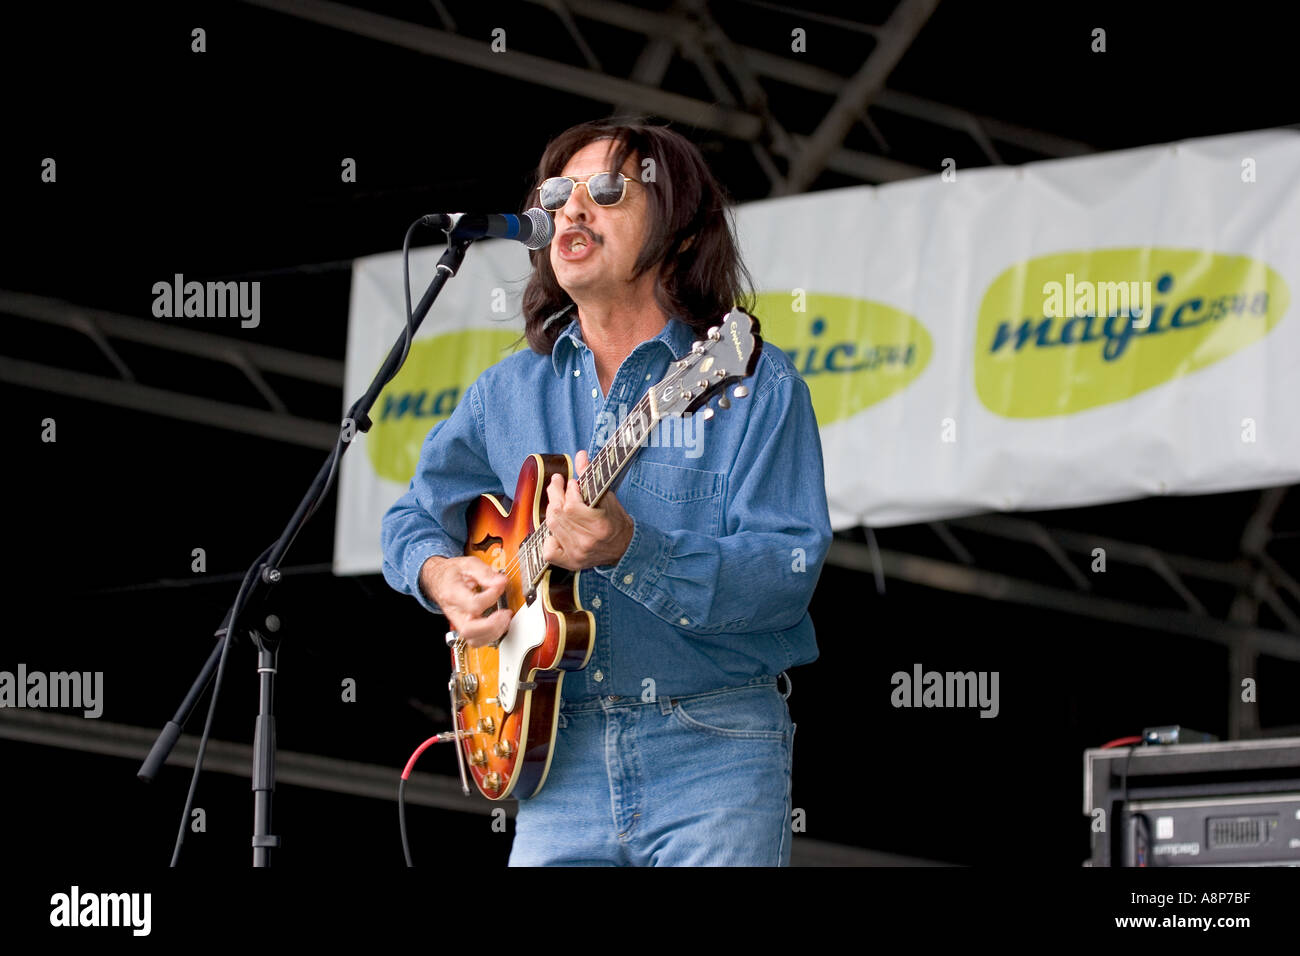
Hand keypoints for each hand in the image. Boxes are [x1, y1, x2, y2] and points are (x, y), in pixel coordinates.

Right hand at [419, 555, 512, 647]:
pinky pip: (477, 640)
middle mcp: (454, 612)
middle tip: (506, 613)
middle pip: (469, 630)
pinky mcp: (465, 627)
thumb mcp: (468, 564)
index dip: (491, 596)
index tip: (500, 585)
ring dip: (493, 633)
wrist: (438, 580)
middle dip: (492, 625)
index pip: (473, 604)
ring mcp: (458, 622)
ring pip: (474, 640)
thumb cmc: (452, 573)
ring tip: (505, 618)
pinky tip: (500, 623)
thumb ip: (485, 572)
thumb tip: (501, 581)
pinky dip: (491, 635)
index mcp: (452, 594)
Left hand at [542, 449, 634, 570]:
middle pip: (558, 515)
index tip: (573, 483)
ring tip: (556, 498)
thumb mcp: (608, 497)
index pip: (572, 506)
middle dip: (555, 494)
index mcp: (599, 526)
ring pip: (552, 527)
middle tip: (557, 482)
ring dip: (552, 510)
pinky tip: (555, 530)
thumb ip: (591, 476)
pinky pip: (549, 551)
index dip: (569, 491)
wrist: (625, 548)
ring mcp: (577, 554)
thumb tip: (580, 456)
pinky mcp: (571, 563)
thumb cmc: (617, 521)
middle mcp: (586, 542)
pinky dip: (548, 538)